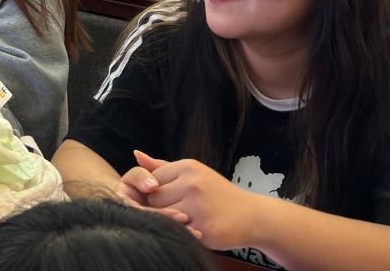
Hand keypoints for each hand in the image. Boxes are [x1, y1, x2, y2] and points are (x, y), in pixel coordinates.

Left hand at [124, 151, 257, 250]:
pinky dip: (183, 234)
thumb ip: (163, 167)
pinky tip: (195, 230)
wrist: (253, 216)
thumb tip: (136, 155)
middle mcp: (193, 184)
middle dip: (162, 208)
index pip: (153, 179)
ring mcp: (199, 207)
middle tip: (180, 211)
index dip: (157, 192)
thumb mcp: (194, 173)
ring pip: (164, 217)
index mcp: (188, 167)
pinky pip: (179, 233)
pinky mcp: (205, 229)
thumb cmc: (218, 194)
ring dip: (172, 222)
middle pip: (155, 199)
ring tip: (187, 220)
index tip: (170, 198)